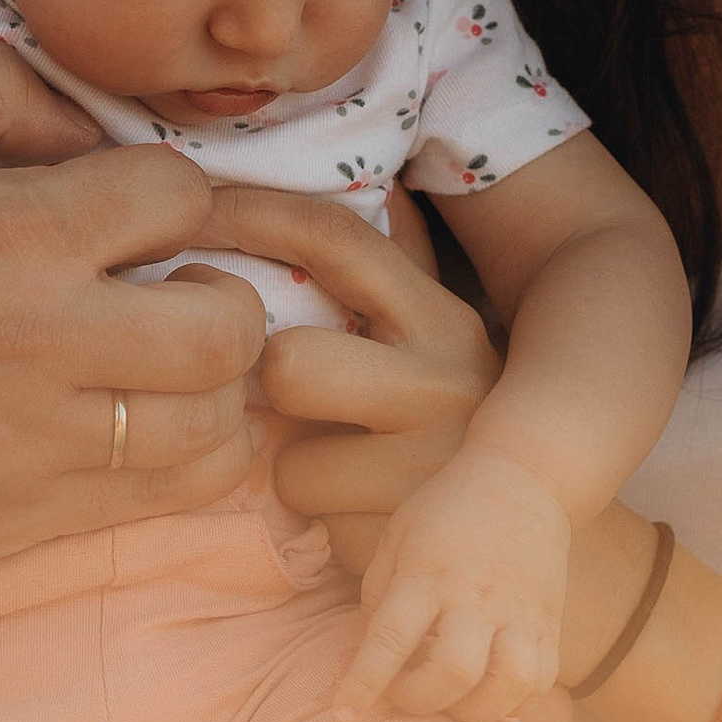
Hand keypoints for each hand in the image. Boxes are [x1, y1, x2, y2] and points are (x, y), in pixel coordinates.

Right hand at [0, 46, 269, 563]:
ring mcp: (31, 444)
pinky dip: (184, 459)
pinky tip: (150, 424)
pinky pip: (161, 500)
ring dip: (218, 388)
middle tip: (190, 290)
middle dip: (230, 298)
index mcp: (8, 234)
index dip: (179, 195)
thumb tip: (97, 123)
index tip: (146, 211)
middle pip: (229, 330)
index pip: (182, 199)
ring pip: (213, 428)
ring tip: (176, 364)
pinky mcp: (17, 516)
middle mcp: (36, 343)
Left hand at [193, 184, 501, 575]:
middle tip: (287, 396)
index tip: (190, 215)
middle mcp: (446, 382)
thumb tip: (381, 182)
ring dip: (296, 463)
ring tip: (339, 464)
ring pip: (290, 456)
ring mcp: (430, 465)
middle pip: (290, 362)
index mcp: (443, 319)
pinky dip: (319, 512)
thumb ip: (400, 268)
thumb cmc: (451, 424)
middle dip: (271, 383)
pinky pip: (308, 512)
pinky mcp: (405, 533)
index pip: (334, 239)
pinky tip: (360, 510)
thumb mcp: (437, 339)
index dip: (249, 214)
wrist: (531, 539)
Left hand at [338, 447, 570, 721]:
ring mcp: (519, 613)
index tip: (343, 715)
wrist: (524, 479)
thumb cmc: (447, 510)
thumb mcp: (397, 536)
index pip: (390, 638)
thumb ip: (378, 594)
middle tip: (404, 695)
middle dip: (420, 702)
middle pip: (453, 672)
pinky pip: (540, 683)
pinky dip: (513, 702)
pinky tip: (488, 692)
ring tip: (452, 701)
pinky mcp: (550, 624)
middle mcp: (476, 597)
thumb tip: (372, 652)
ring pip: (508, 685)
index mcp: (428, 574)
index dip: (364, 684)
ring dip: (474, 711)